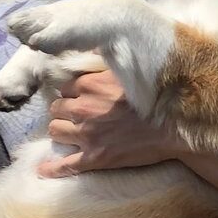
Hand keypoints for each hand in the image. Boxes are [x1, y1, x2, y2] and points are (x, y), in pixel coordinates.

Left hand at [40, 70, 186, 177]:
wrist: (174, 126)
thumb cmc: (156, 96)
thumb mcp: (130, 70)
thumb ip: (108, 63)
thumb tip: (96, 48)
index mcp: (90, 85)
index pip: (65, 87)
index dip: (72, 93)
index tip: (81, 96)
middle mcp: (83, 108)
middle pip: (56, 108)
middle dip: (64, 111)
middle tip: (77, 114)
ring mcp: (87, 135)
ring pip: (55, 130)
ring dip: (61, 130)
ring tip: (70, 132)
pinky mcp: (94, 158)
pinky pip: (65, 165)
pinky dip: (52, 168)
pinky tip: (43, 169)